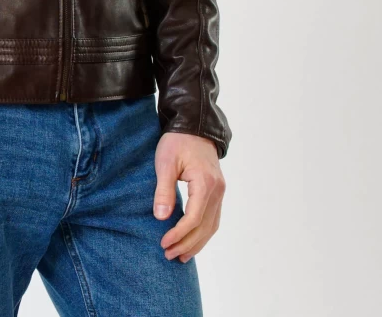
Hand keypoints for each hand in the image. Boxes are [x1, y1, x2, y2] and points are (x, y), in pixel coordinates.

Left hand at [152, 132, 225, 262]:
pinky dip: (203, 233)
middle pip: (205, 227)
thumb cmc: (177, 141)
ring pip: (212, 226)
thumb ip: (164, 191)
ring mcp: (219, 191)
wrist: (194, 126)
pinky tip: (192, 241)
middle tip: (169, 255)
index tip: (163, 243)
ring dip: (197, 243)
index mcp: (205, 183)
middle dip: (187, 244)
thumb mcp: (165, 162)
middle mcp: (217, 190)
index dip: (178, 234)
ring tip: (180, 256)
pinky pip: (213, 218)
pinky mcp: (217, 191)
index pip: (194, 218)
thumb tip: (161, 218)